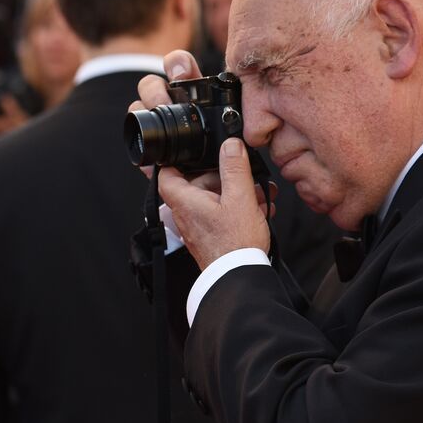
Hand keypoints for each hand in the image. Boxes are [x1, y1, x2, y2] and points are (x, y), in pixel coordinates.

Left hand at [129, 51, 271, 270]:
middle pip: (193, 182)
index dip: (176, 157)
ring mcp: (195, 227)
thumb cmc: (235, 244)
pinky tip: (257, 208)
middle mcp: (184, 214)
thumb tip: (229, 143)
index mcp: (183, 200)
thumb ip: (234, 167)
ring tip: (256, 193)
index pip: (165, 171)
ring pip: (209, 198)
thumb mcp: (240, 198)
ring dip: (231, 192)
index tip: (192, 147)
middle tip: (240, 173)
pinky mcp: (208, 237)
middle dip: (218, 175)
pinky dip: (234, 207)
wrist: (239, 279)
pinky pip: (218, 213)